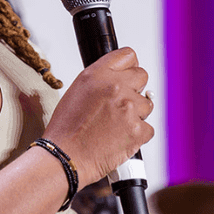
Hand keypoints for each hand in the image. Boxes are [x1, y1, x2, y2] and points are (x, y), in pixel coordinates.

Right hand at [42, 48, 154, 186]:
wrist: (65, 157)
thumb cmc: (66, 129)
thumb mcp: (77, 90)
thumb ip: (101, 78)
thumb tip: (120, 75)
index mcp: (98, 75)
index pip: (128, 55)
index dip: (129, 67)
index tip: (128, 75)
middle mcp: (115, 88)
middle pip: (142, 76)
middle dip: (134, 89)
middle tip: (120, 105)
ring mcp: (128, 109)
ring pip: (147, 104)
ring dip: (136, 114)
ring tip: (116, 124)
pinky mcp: (137, 131)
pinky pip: (148, 128)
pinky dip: (138, 135)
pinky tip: (120, 137)